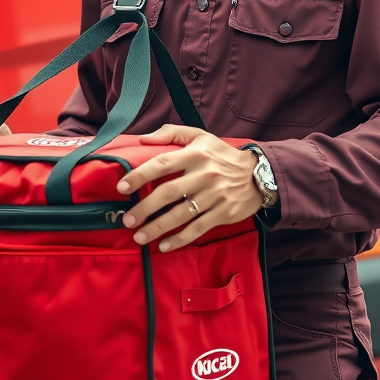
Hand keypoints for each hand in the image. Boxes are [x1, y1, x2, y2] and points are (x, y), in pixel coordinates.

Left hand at [117, 125, 262, 251]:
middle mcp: (204, 175)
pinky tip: (164, 246)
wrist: (258, 174)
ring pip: (181, 215)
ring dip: (157, 227)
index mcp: (195, 154)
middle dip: (144, 208)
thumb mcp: (200, 136)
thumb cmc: (221, 155)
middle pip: (168, 193)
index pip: (162, 163)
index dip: (140, 175)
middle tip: (128, 219)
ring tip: (139, 236)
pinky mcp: (222, 214)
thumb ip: (171, 133)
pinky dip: (179, 239)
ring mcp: (214, 196)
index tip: (121, 187)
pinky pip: (197, 229)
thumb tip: (143, 139)